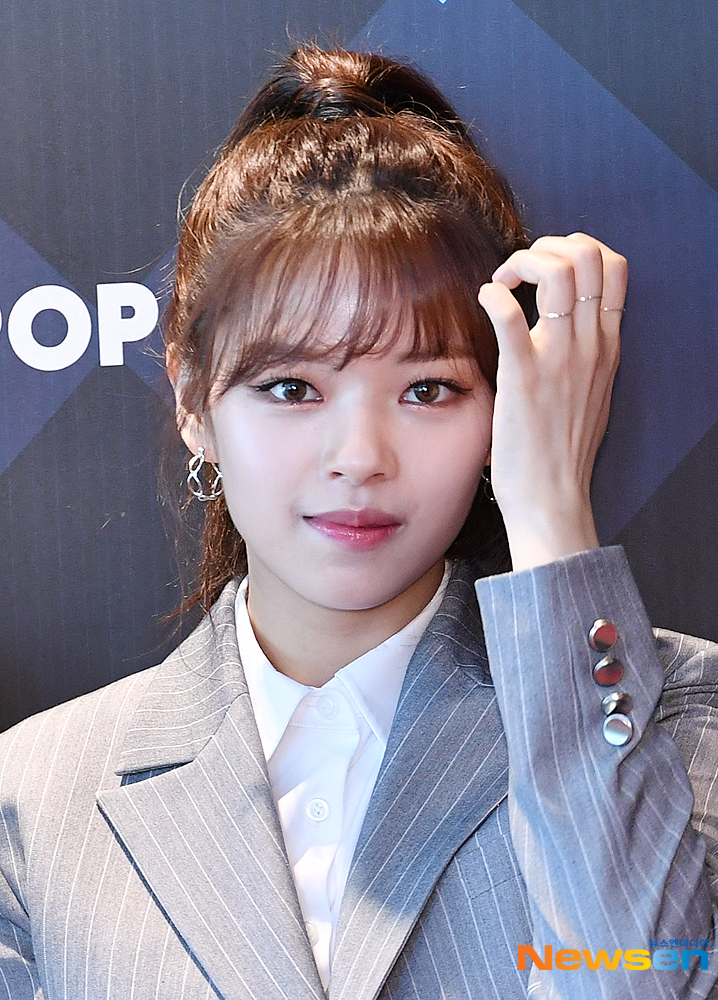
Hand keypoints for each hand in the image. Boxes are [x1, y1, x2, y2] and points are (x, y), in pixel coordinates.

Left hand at [477, 233, 626, 571]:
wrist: (552, 499)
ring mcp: (559, 360)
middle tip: (518, 273)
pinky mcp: (523, 377)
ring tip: (501, 285)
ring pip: (558, 271)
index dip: (577, 250)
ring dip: (521, 262)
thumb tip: (566, 328)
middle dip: (548, 246)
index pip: (613, 267)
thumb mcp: (591, 394)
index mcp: (607, 347)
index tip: (544, 274)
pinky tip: (484, 303)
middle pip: (589, 256)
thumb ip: (585, 357)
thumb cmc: (561, 451)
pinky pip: (509, 313)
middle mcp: (590, 346)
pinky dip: (493, 295)